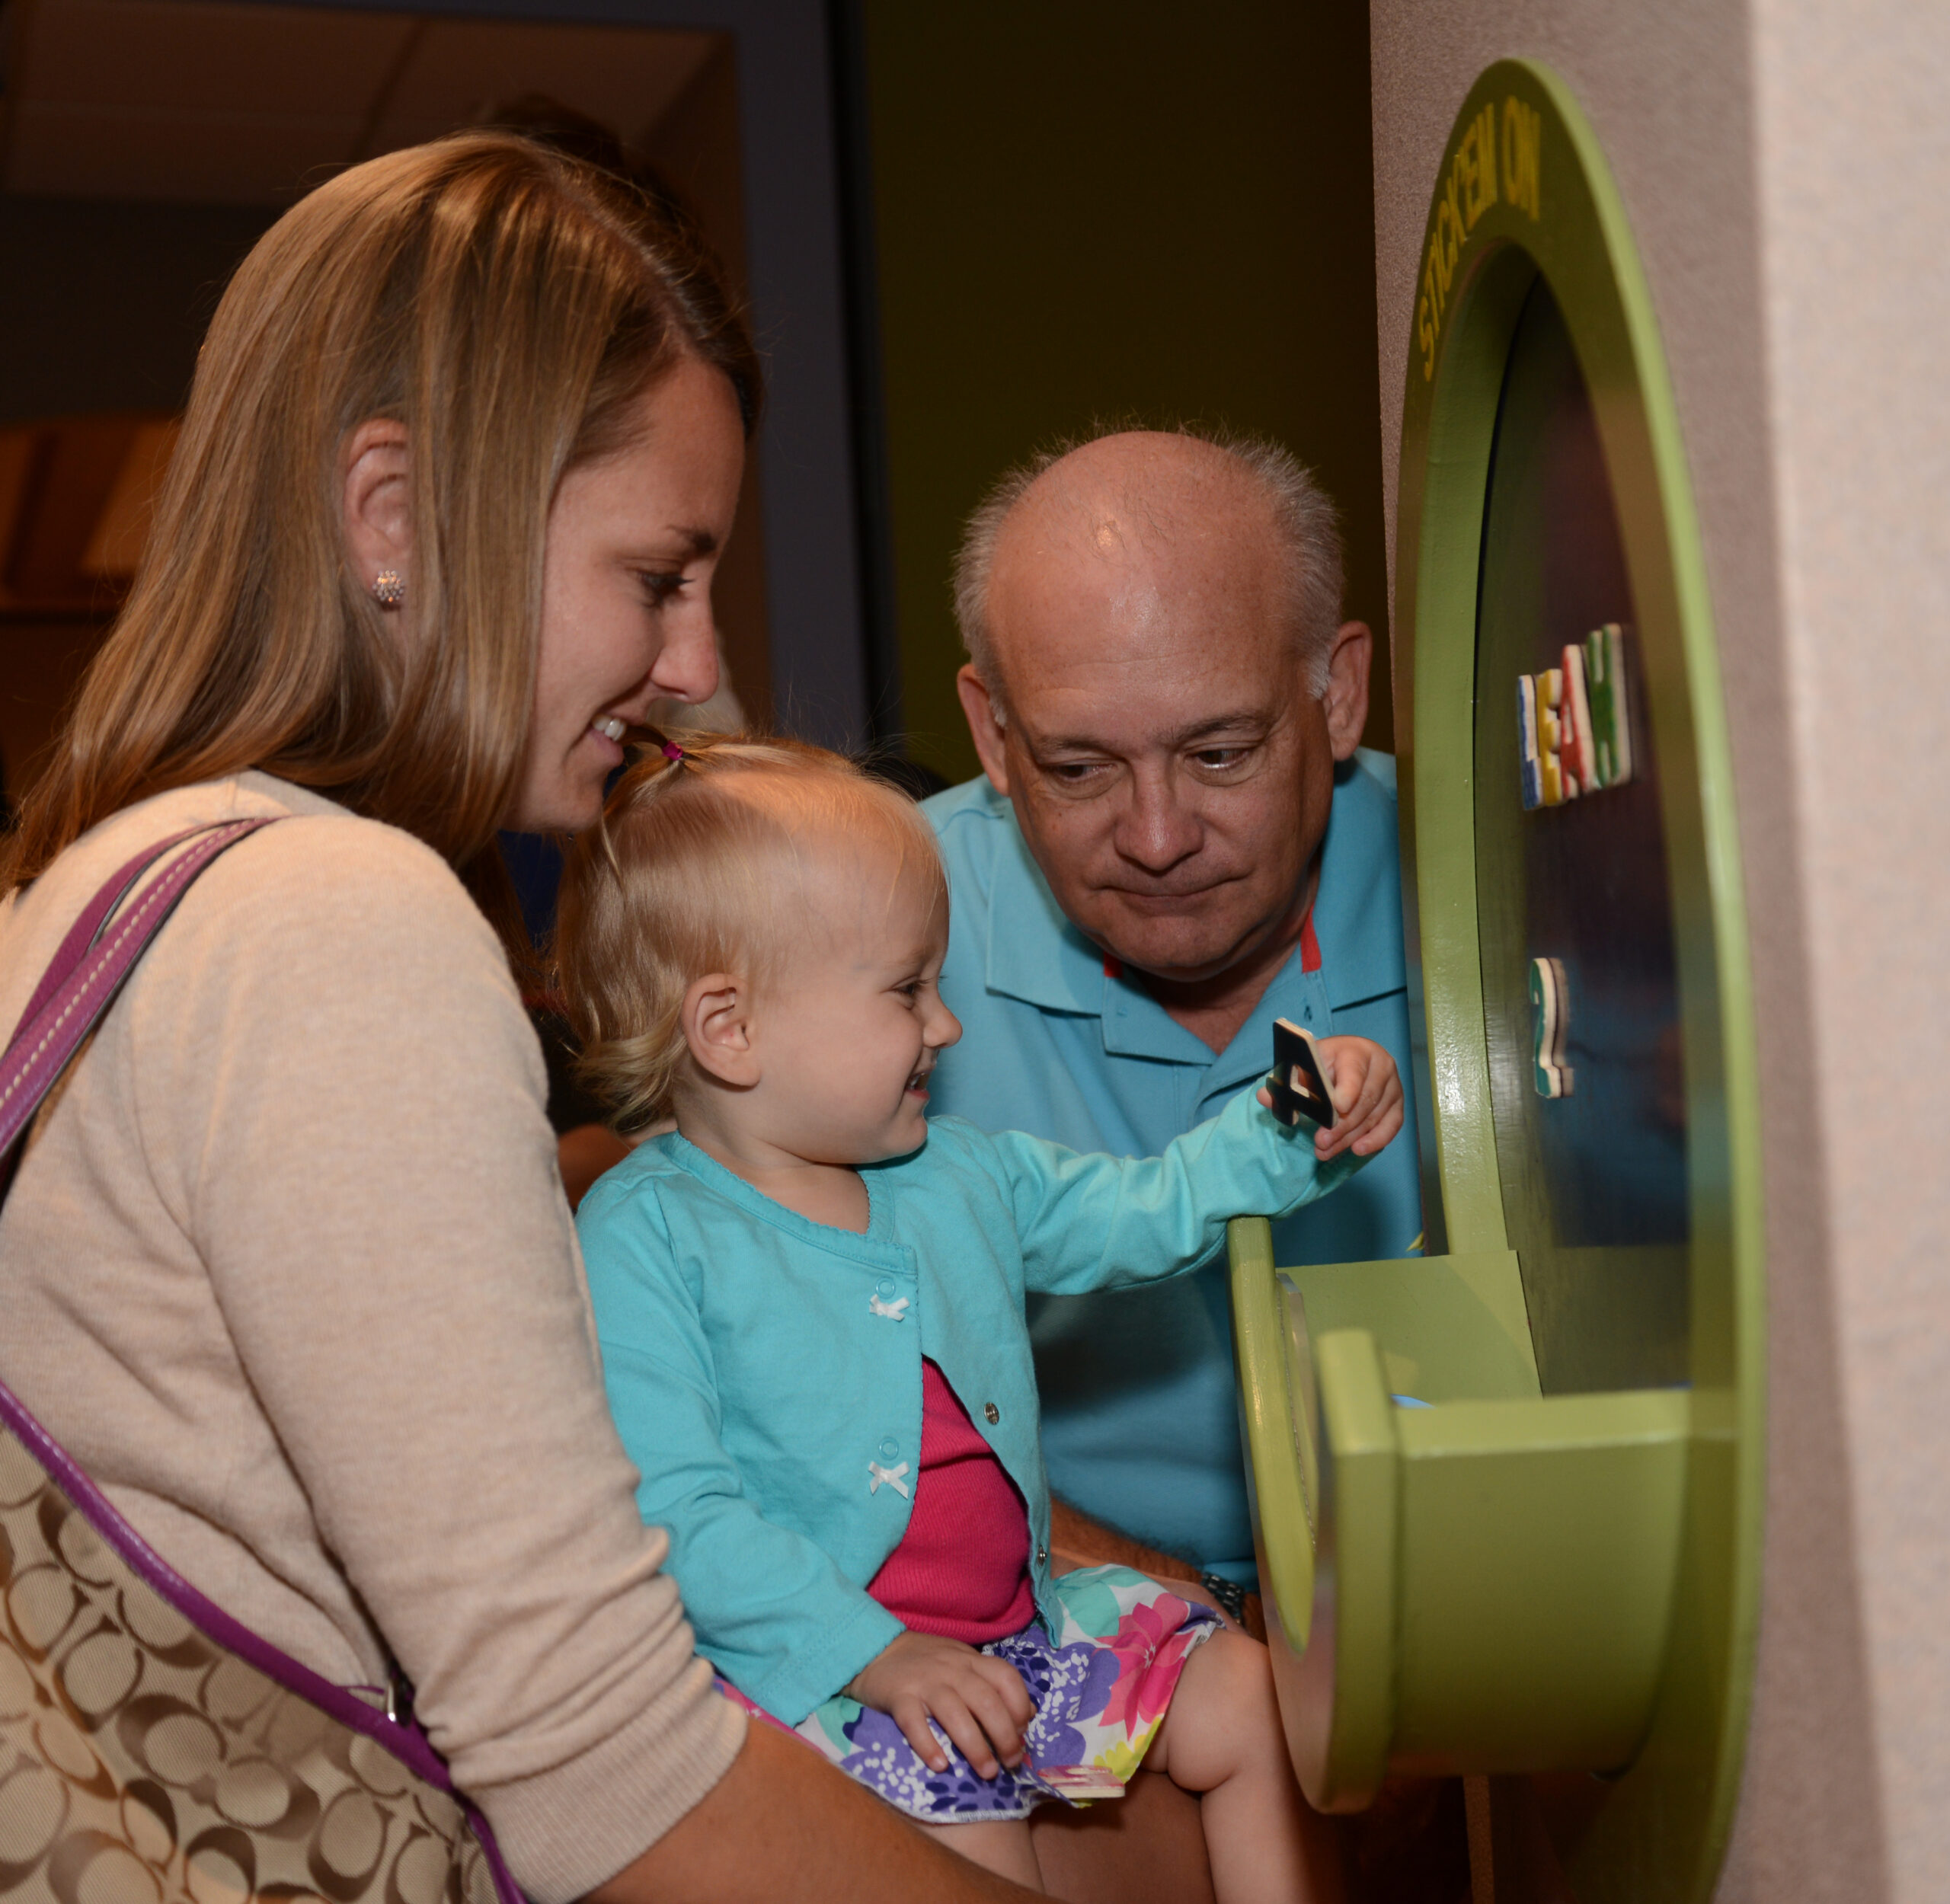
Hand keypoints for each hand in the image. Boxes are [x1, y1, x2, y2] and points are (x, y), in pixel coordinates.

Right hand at [845, 1629, 1035, 1778]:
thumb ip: (993, 1684)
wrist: (876, 1649)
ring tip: (987, 1772)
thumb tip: (1029, 1714)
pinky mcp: (899, 1696)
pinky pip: (914, 1721)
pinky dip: (928, 1745)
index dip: (1020, 1707)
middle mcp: (952, 1669)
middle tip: (1011, 1763)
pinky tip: (940, 1765)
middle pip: (986, 1701)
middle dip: (1005, 1736)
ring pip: (955, 1713)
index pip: (1006, 1677)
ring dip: (975, 1747)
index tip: (1023, 1734)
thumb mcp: (964, 1663)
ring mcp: (925, 1682)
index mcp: (970, 1660)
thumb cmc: (927, 1662)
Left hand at [1259, 1035, 1402, 1160]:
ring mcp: (1393, 1086)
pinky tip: (1358, 1150)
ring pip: (1374, 1116)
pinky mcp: (1397, 1104)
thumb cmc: (1323, 1064)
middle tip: (1320, 1142)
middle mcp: (1381, 1066)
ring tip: (1325, 1151)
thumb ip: (1286, 1082)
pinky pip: (1392, 1126)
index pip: (1354, 1071)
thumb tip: (1264, 1096)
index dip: (1348, 1090)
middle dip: (1341, 1125)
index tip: (1338, 1108)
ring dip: (1349, 1138)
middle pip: (1365, 1100)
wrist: (1346, 1062)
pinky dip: (1376, 1140)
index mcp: (1356, 1051)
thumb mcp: (1303, 1067)